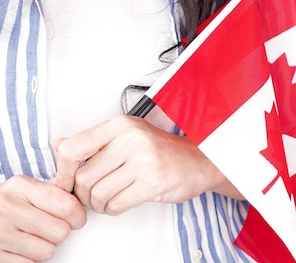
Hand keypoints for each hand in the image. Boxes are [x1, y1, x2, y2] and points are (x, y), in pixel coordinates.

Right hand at [0, 175, 86, 262]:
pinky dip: (29, 258)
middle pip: (61, 231)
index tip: (75, 219)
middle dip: (61, 232)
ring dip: (46, 247)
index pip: (67, 206)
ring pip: (47, 251)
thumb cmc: (6, 203)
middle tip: (51, 228)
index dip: (78, 216)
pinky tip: (20, 246)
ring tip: (35, 237)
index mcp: (21, 186)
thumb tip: (79, 196)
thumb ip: (52, 190)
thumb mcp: (26, 188)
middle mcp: (7, 207)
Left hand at [53, 115, 241, 215]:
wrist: (200, 161)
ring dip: (98, 203)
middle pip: (83, 177)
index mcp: (121, 125)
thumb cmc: (161, 149)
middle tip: (92, 192)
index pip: (74, 148)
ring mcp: (143, 162)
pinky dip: (112, 209)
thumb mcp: (127, 135)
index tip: (68, 178)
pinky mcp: (152, 184)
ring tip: (109, 197)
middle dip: (82, 192)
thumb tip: (57, 144)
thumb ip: (92, 140)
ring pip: (97, 194)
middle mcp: (131, 140)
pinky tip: (120, 201)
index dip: (64, 169)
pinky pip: (115, 205)